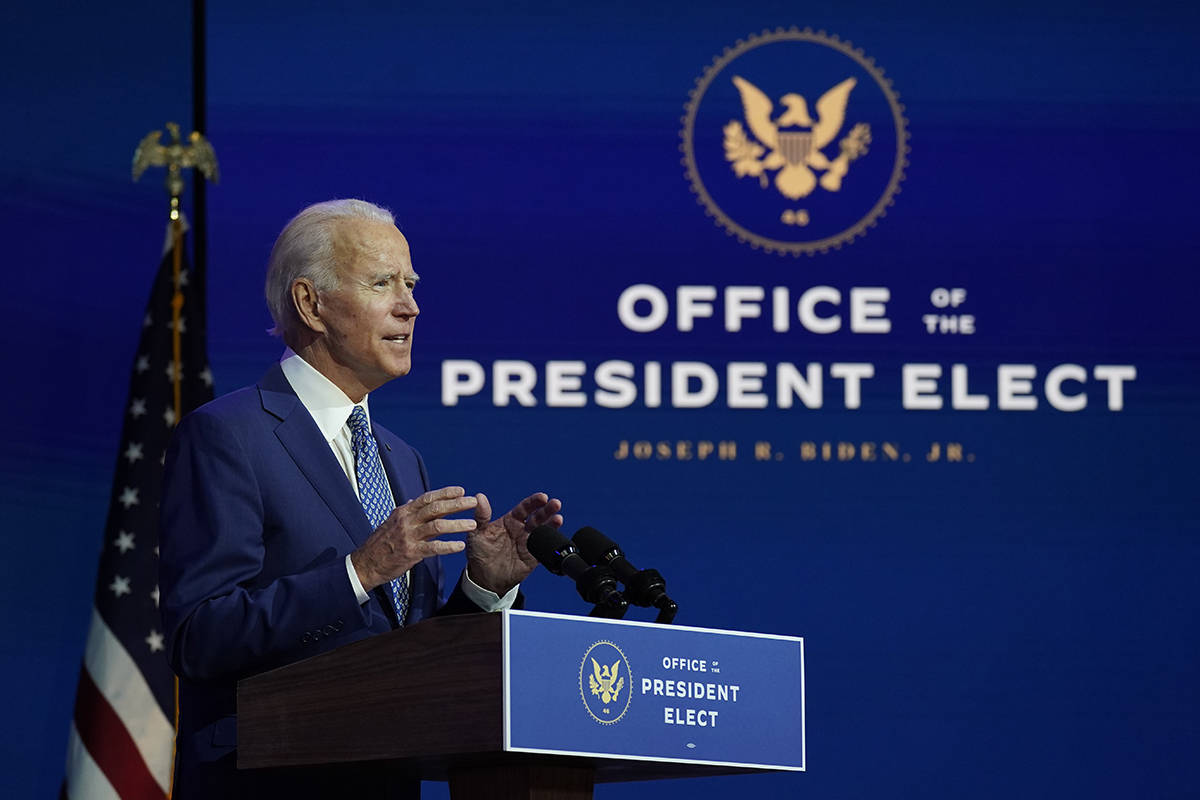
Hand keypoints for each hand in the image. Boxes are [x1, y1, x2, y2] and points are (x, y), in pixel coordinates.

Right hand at [350, 486, 475, 591]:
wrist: (365, 563)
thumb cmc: (380, 544)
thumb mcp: (391, 522)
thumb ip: (405, 513)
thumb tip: (411, 502)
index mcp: (403, 512)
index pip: (428, 498)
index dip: (445, 493)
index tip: (461, 491)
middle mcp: (407, 521)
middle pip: (435, 508)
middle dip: (456, 504)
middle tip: (473, 502)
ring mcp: (408, 536)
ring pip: (437, 526)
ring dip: (457, 524)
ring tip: (472, 524)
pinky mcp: (410, 553)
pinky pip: (433, 548)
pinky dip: (448, 546)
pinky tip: (459, 546)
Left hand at [467, 492, 563, 594]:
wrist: (484, 578)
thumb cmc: (479, 553)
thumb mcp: (477, 533)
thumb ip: (481, 516)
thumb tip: (479, 497)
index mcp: (510, 520)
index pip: (524, 508)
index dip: (534, 502)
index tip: (542, 497)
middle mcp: (522, 529)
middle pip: (538, 516)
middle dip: (548, 509)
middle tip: (556, 504)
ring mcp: (529, 543)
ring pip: (544, 530)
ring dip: (552, 524)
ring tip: (558, 518)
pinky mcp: (533, 557)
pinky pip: (544, 548)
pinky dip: (551, 543)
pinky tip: (556, 537)